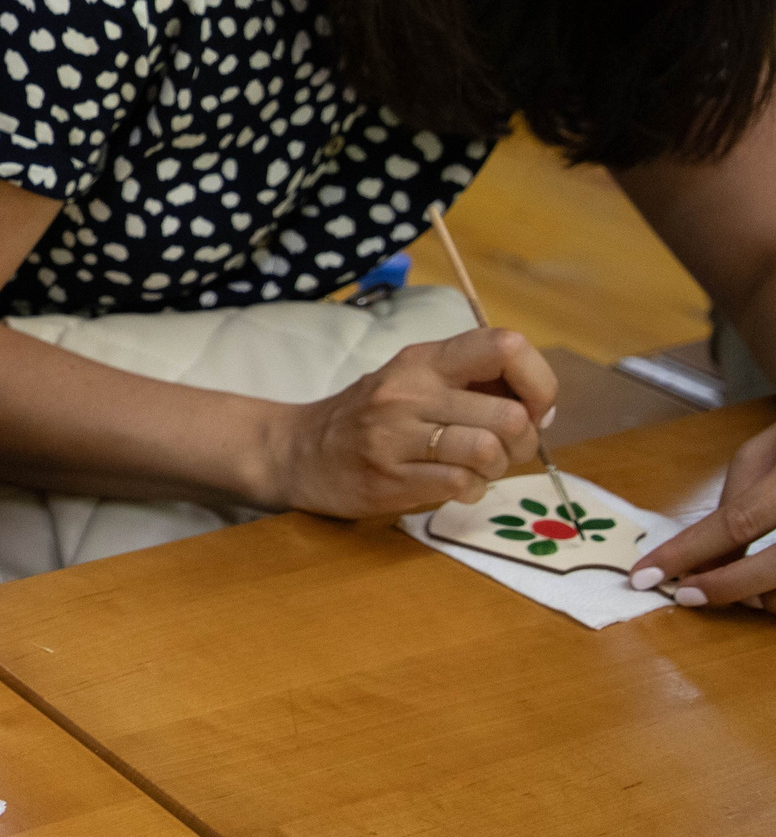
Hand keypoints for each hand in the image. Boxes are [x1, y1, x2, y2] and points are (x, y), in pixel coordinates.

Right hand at [268, 327, 557, 518]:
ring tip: (478, 468)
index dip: (539, 381)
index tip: (533, 406)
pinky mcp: (390, 478)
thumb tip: (540, 408)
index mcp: (423, 360)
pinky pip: (461, 484)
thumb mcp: (413, 381)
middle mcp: (410, 391)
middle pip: (509, 415)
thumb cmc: (368, 417)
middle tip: (505, 448)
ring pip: (488, 451)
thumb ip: (470, 385)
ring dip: (497, 468)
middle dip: (523, 441)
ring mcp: (396, 436)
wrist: (297, 452)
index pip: (506, 347)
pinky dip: (472, 489)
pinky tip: (455, 485)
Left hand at [629, 421, 775, 608]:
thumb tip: (703, 558)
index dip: (689, 552)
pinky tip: (766, 590)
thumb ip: (734, 501)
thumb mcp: (762, 454)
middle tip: (686, 595)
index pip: (737, 521)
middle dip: (726, 586)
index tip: (645, 575)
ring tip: (737, 588)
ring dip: (763, 597)